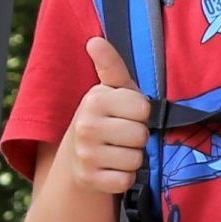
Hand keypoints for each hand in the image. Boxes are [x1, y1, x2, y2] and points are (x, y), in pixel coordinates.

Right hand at [61, 37, 151, 196]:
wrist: (77, 156)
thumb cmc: (105, 118)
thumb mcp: (111, 90)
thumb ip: (111, 65)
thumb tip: (95, 40)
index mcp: (95, 100)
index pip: (143, 108)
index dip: (141, 113)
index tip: (128, 114)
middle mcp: (86, 126)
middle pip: (141, 135)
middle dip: (138, 137)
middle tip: (123, 135)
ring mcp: (86, 155)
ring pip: (136, 160)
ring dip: (133, 159)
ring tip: (118, 151)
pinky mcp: (89, 180)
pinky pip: (126, 180)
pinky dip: (125, 177)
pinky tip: (112, 168)